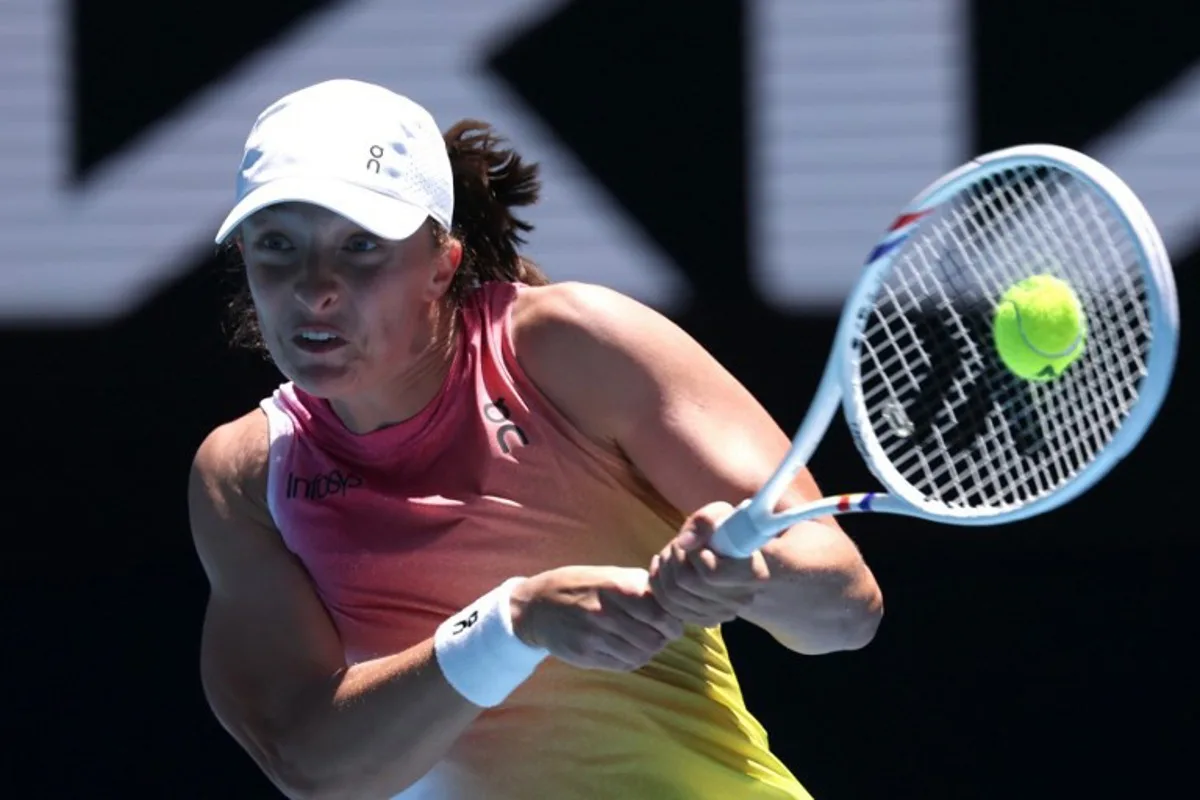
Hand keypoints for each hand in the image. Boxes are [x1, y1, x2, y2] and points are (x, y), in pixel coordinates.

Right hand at [510, 566, 684, 671]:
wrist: (537, 606)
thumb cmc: (579, 586)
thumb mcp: (609, 574)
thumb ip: (639, 585)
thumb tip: (671, 602)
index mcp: (616, 588)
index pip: (659, 615)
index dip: (672, 623)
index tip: (673, 624)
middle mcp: (605, 613)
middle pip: (653, 639)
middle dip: (662, 639)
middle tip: (660, 635)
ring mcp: (594, 636)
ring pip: (640, 655)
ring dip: (648, 651)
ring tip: (644, 642)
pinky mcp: (585, 655)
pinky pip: (622, 665)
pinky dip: (632, 660)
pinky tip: (628, 650)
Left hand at [649, 501, 771, 627]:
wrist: (733, 553)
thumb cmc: (729, 530)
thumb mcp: (721, 514)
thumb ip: (705, 522)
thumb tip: (685, 542)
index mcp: (752, 574)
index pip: (711, 573)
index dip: (694, 555)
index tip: (695, 540)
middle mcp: (740, 600)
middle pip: (686, 584)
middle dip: (673, 559)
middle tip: (676, 544)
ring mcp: (722, 613)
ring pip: (673, 597)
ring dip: (664, 570)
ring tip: (670, 554)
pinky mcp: (704, 619)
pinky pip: (669, 608)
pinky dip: (659, 586)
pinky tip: (662, 568)